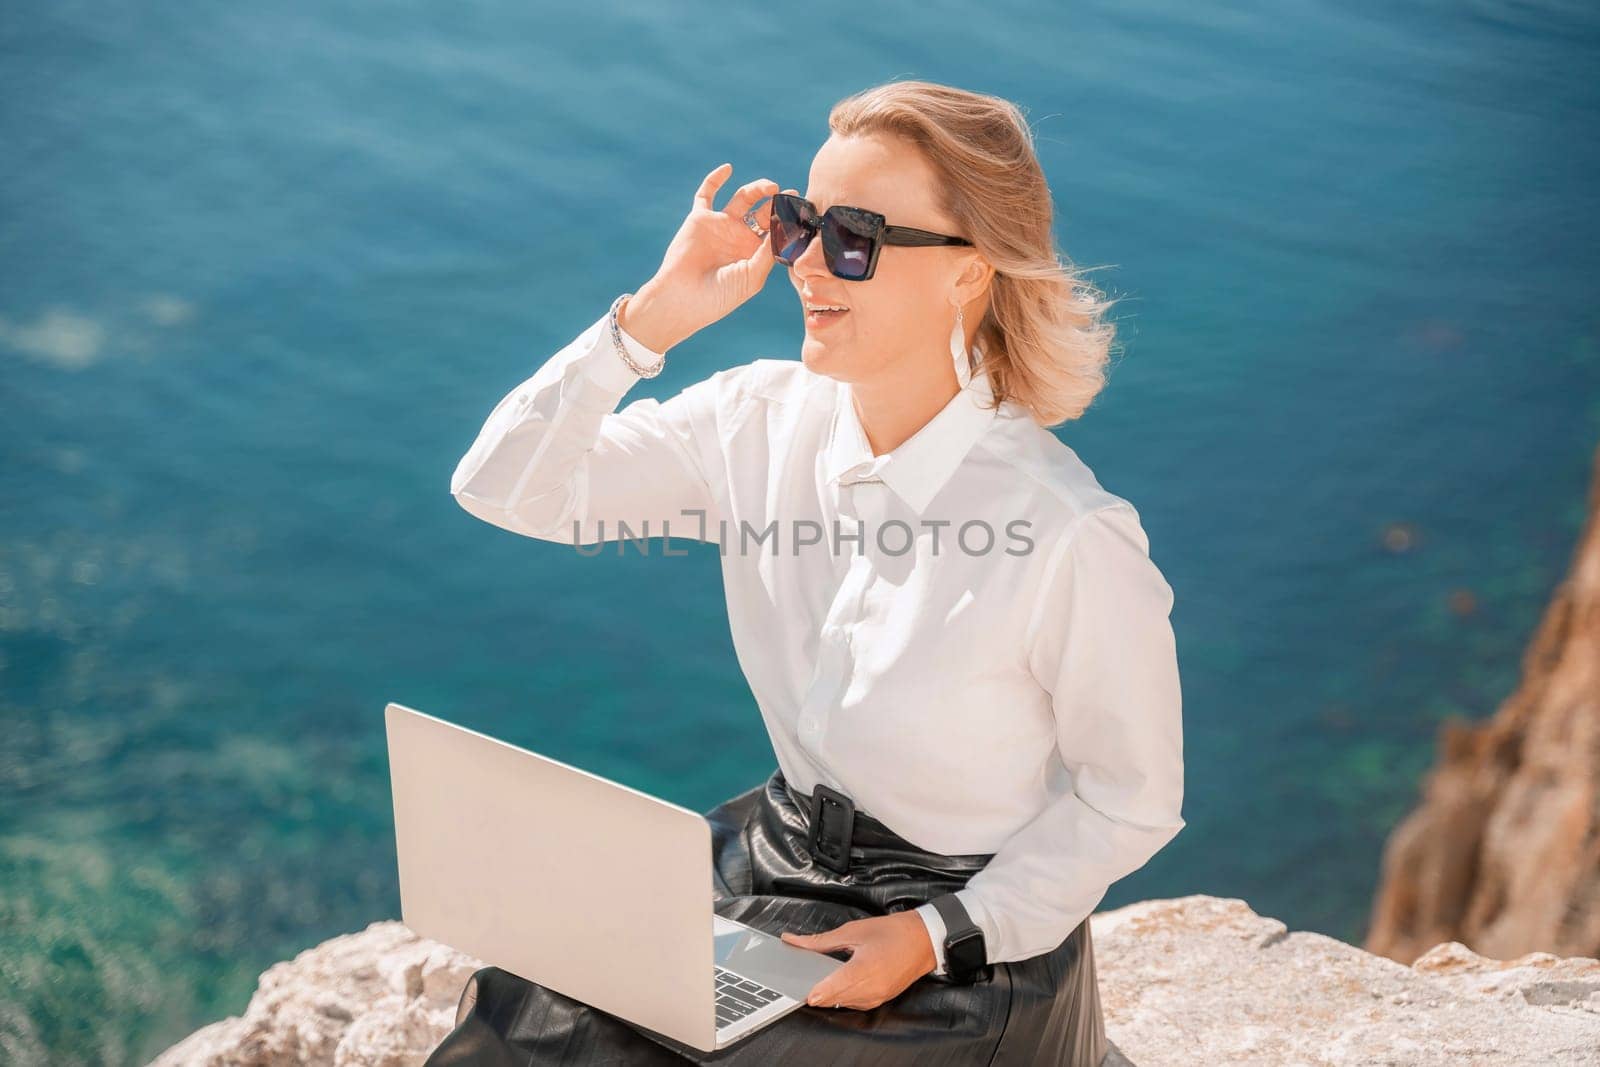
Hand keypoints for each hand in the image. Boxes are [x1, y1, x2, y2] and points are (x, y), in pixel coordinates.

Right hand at [620, 164, 798, 352]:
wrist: (683, 299)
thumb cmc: (720, 296)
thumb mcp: (751, 276)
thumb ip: (768, 251)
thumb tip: (784, 226)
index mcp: (755, 253)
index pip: (777, 230)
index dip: (789, 219)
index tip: (802, 211)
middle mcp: (740, 237)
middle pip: (765, 211)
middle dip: (778, 202)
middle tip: (790, 196)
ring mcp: (721, 226)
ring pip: (743, 198)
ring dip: (758, 188)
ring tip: (771, 187)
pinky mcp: (700, 218)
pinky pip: (706, 194)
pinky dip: (715, 179)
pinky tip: (728, 168)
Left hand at [778, 911, 936, 1011]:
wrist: (924, 939)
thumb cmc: (893, 932)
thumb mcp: (853, 931)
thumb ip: (821, 941)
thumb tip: (794, 941)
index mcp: (863, 970)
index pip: (829, 990)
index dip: (812, 992)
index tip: (799, 988)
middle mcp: (871, 989)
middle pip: (833, 1000)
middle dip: (819, 991)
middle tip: (807, 978)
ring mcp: (877, 997)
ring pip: (843, 1004)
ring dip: (831, 995)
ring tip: (824, 978)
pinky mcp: (881, 999)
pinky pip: (856, 1003)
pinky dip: (845, 996)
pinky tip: (842, 982)